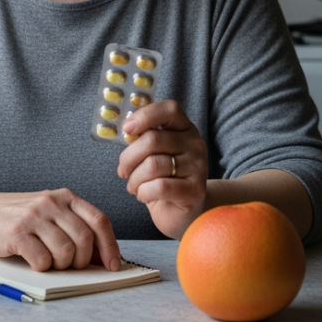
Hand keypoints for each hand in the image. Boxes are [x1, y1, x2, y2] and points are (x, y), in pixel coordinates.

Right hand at [0, 188, 122, 271]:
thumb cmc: (19, 217)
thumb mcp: (50, 214)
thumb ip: (74, 228)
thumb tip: (102, 257)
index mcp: (65, 197)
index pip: (99, 220)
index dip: (110, 246)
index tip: (113, 265)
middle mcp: (52, 203)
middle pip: (84, 239)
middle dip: (82, 261)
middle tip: (71, 266)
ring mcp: (34, 216)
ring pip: (65, 251)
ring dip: (61, 266)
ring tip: (50, 262)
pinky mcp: (17, 233)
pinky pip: (42, 260)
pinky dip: (42, 267)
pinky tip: (34, 261)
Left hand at [116, 100, 208, 238]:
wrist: (182, 212)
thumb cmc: (163, 178)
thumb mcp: (154, 154)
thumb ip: (143, 138)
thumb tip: (124, 129)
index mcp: (185, 128)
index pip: (169, 110)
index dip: (145, 116)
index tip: (127, 129)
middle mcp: (195, 144)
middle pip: (153, 140)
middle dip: (128, 157)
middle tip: (123, 170)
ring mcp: (198, 167)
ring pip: (153, 165)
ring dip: (134, 179)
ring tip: (133, 186)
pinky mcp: (195, 190)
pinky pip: (160, 187)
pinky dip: (143, 192)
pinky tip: (143, 195)